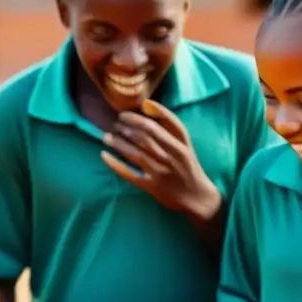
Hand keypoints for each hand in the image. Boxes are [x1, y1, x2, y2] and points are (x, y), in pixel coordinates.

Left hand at [101, 100, 221, 222]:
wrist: (197, 197)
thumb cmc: (188, 167)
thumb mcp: (185, 144)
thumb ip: (170, 125)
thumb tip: (146, 104)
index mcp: (181, 145)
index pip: (161, 124)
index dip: (139, 117)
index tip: (125, 114)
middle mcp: (172, 157)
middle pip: (146, 137)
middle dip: (127, 128)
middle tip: (116, 124)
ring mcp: (161, 172)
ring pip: (136, 154)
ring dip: (119, 143)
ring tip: (107, 136)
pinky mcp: (152, 186)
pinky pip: (130, 174)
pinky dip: (116, 164)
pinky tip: (104, 155)